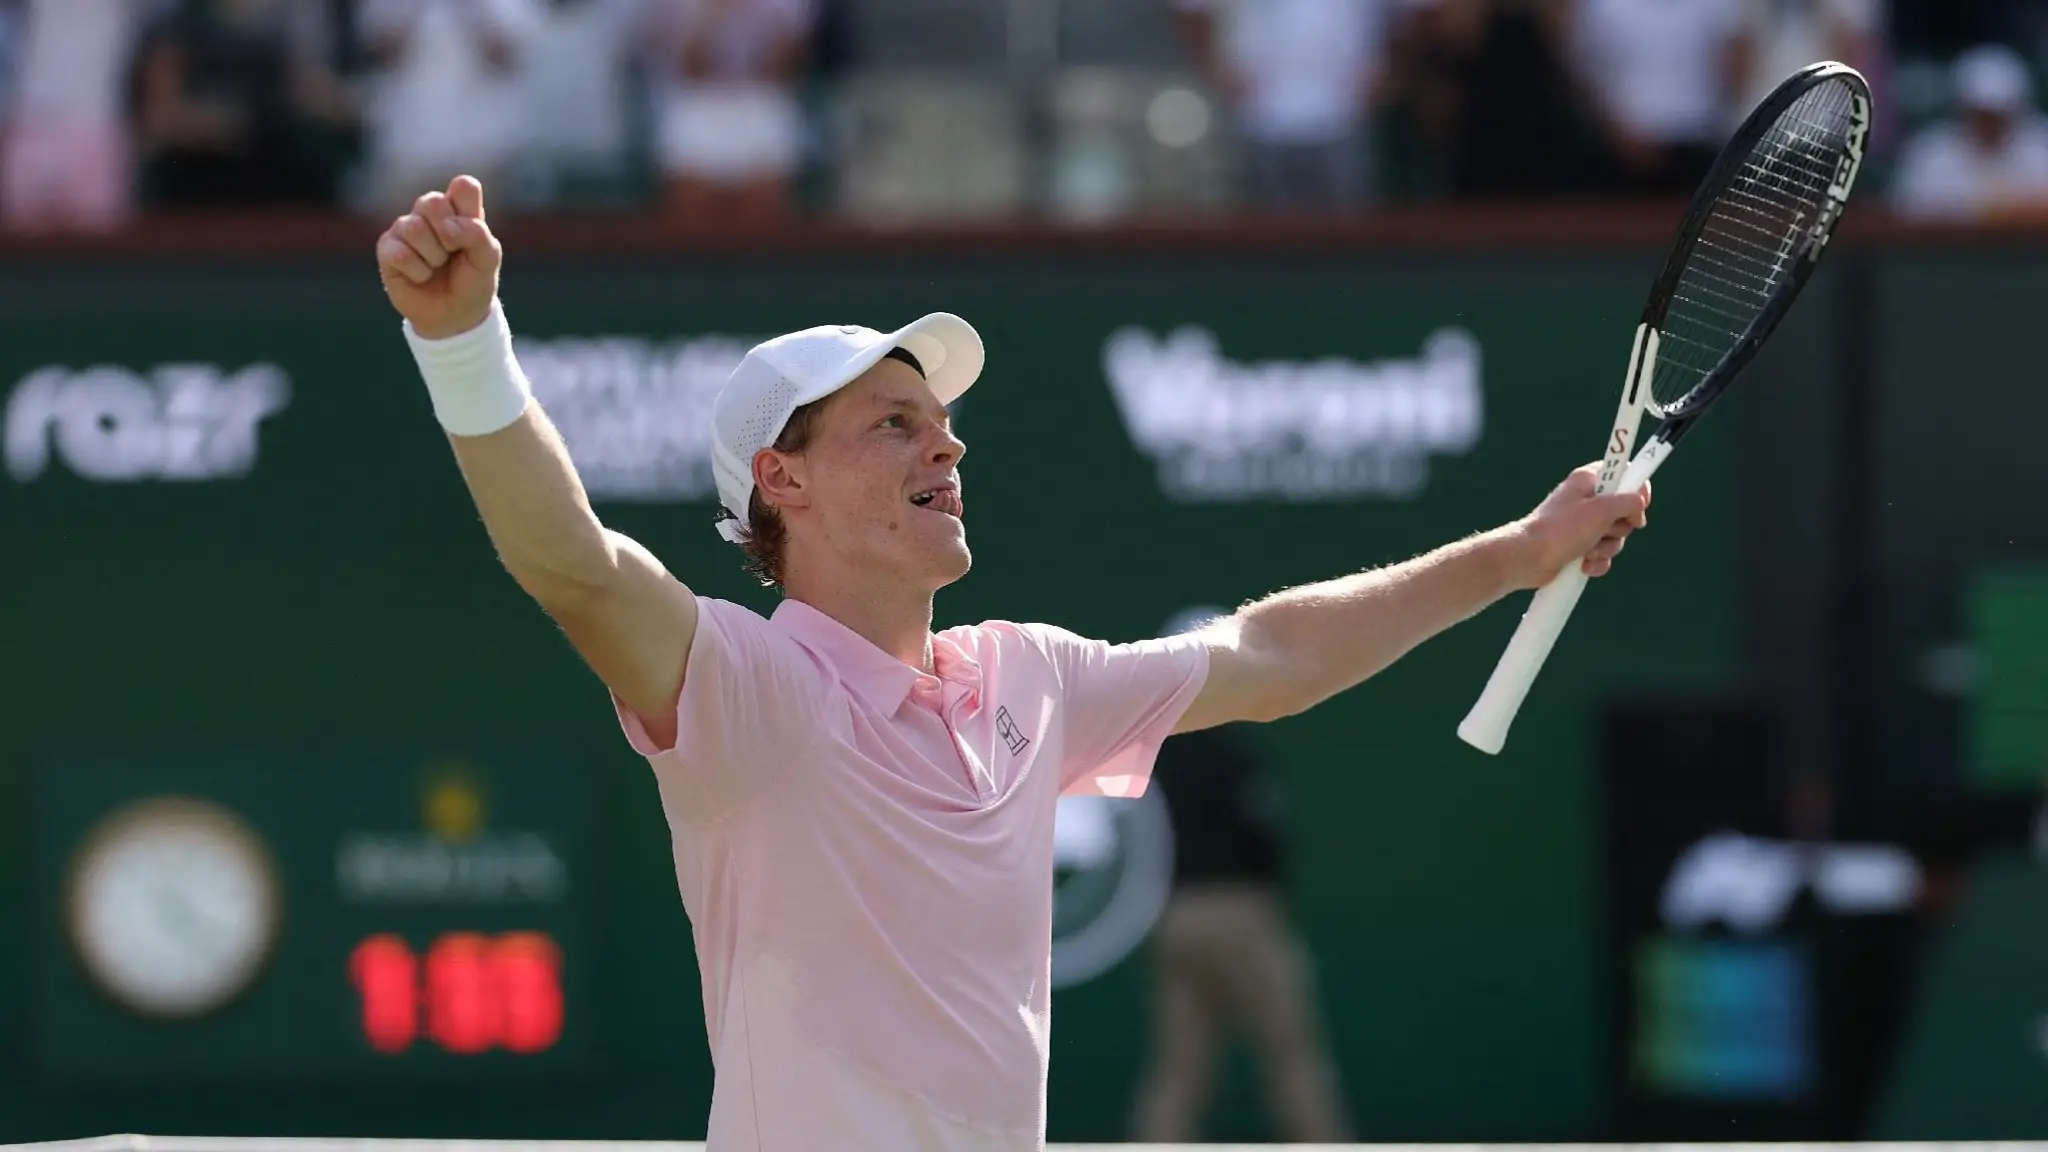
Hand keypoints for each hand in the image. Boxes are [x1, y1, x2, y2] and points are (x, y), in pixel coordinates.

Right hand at [376, 175, 501, 340]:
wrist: (455, 316)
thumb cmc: (473, 282)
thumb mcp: (488, 259)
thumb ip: (477, 235)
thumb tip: (446, 227)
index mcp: (459, 207)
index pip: (464, 186)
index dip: (468, 211)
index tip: (472, 235)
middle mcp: (430, 212)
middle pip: (432, 202)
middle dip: (448, 236)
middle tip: (452, 254)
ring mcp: (406, 227)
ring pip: (414, 227)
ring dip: (433, 257)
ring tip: (436, 266)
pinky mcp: (387, 248)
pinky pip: (400, 252)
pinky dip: (418, 271)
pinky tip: (421, 277)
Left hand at [1506, 462, 1650, 587]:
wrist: (1528, 558)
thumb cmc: (1561, 529)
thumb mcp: (1601, 510)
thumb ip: (1628, 502)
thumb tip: (1639, 505)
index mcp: (1588, 480)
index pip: (1624, 474)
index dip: (1636, 489)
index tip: (1640, 504)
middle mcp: (1586, 500)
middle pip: (1625, 511)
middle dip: (1619, 527)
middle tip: (1604, 529)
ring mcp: (1582, 525)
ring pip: (1615, 537)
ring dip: (1605, 548)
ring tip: (1586, 550)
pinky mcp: (1579, 546)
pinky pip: (1603, 555)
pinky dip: (1596, 562)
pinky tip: (1582, 564)